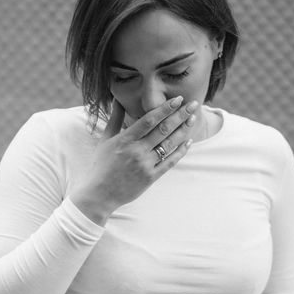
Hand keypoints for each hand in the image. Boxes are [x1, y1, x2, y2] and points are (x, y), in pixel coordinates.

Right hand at [70, 97, 196, 223]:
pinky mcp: (150, 177)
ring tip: (193, 119)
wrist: (100, 194)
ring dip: (183, 131)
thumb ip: (114, 119)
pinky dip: (180, 152)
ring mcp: (145, 165)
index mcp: (125, 139)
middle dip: (180, 115)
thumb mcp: (105, 140)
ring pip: (169, 144)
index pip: (149, 120)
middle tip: (193, 104)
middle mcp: (137, 151)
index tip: (177, 99)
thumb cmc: (101, 166)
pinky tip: (188, 142)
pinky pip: (169, 162)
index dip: (165, 109)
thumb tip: (118, 100)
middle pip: (163, 129)